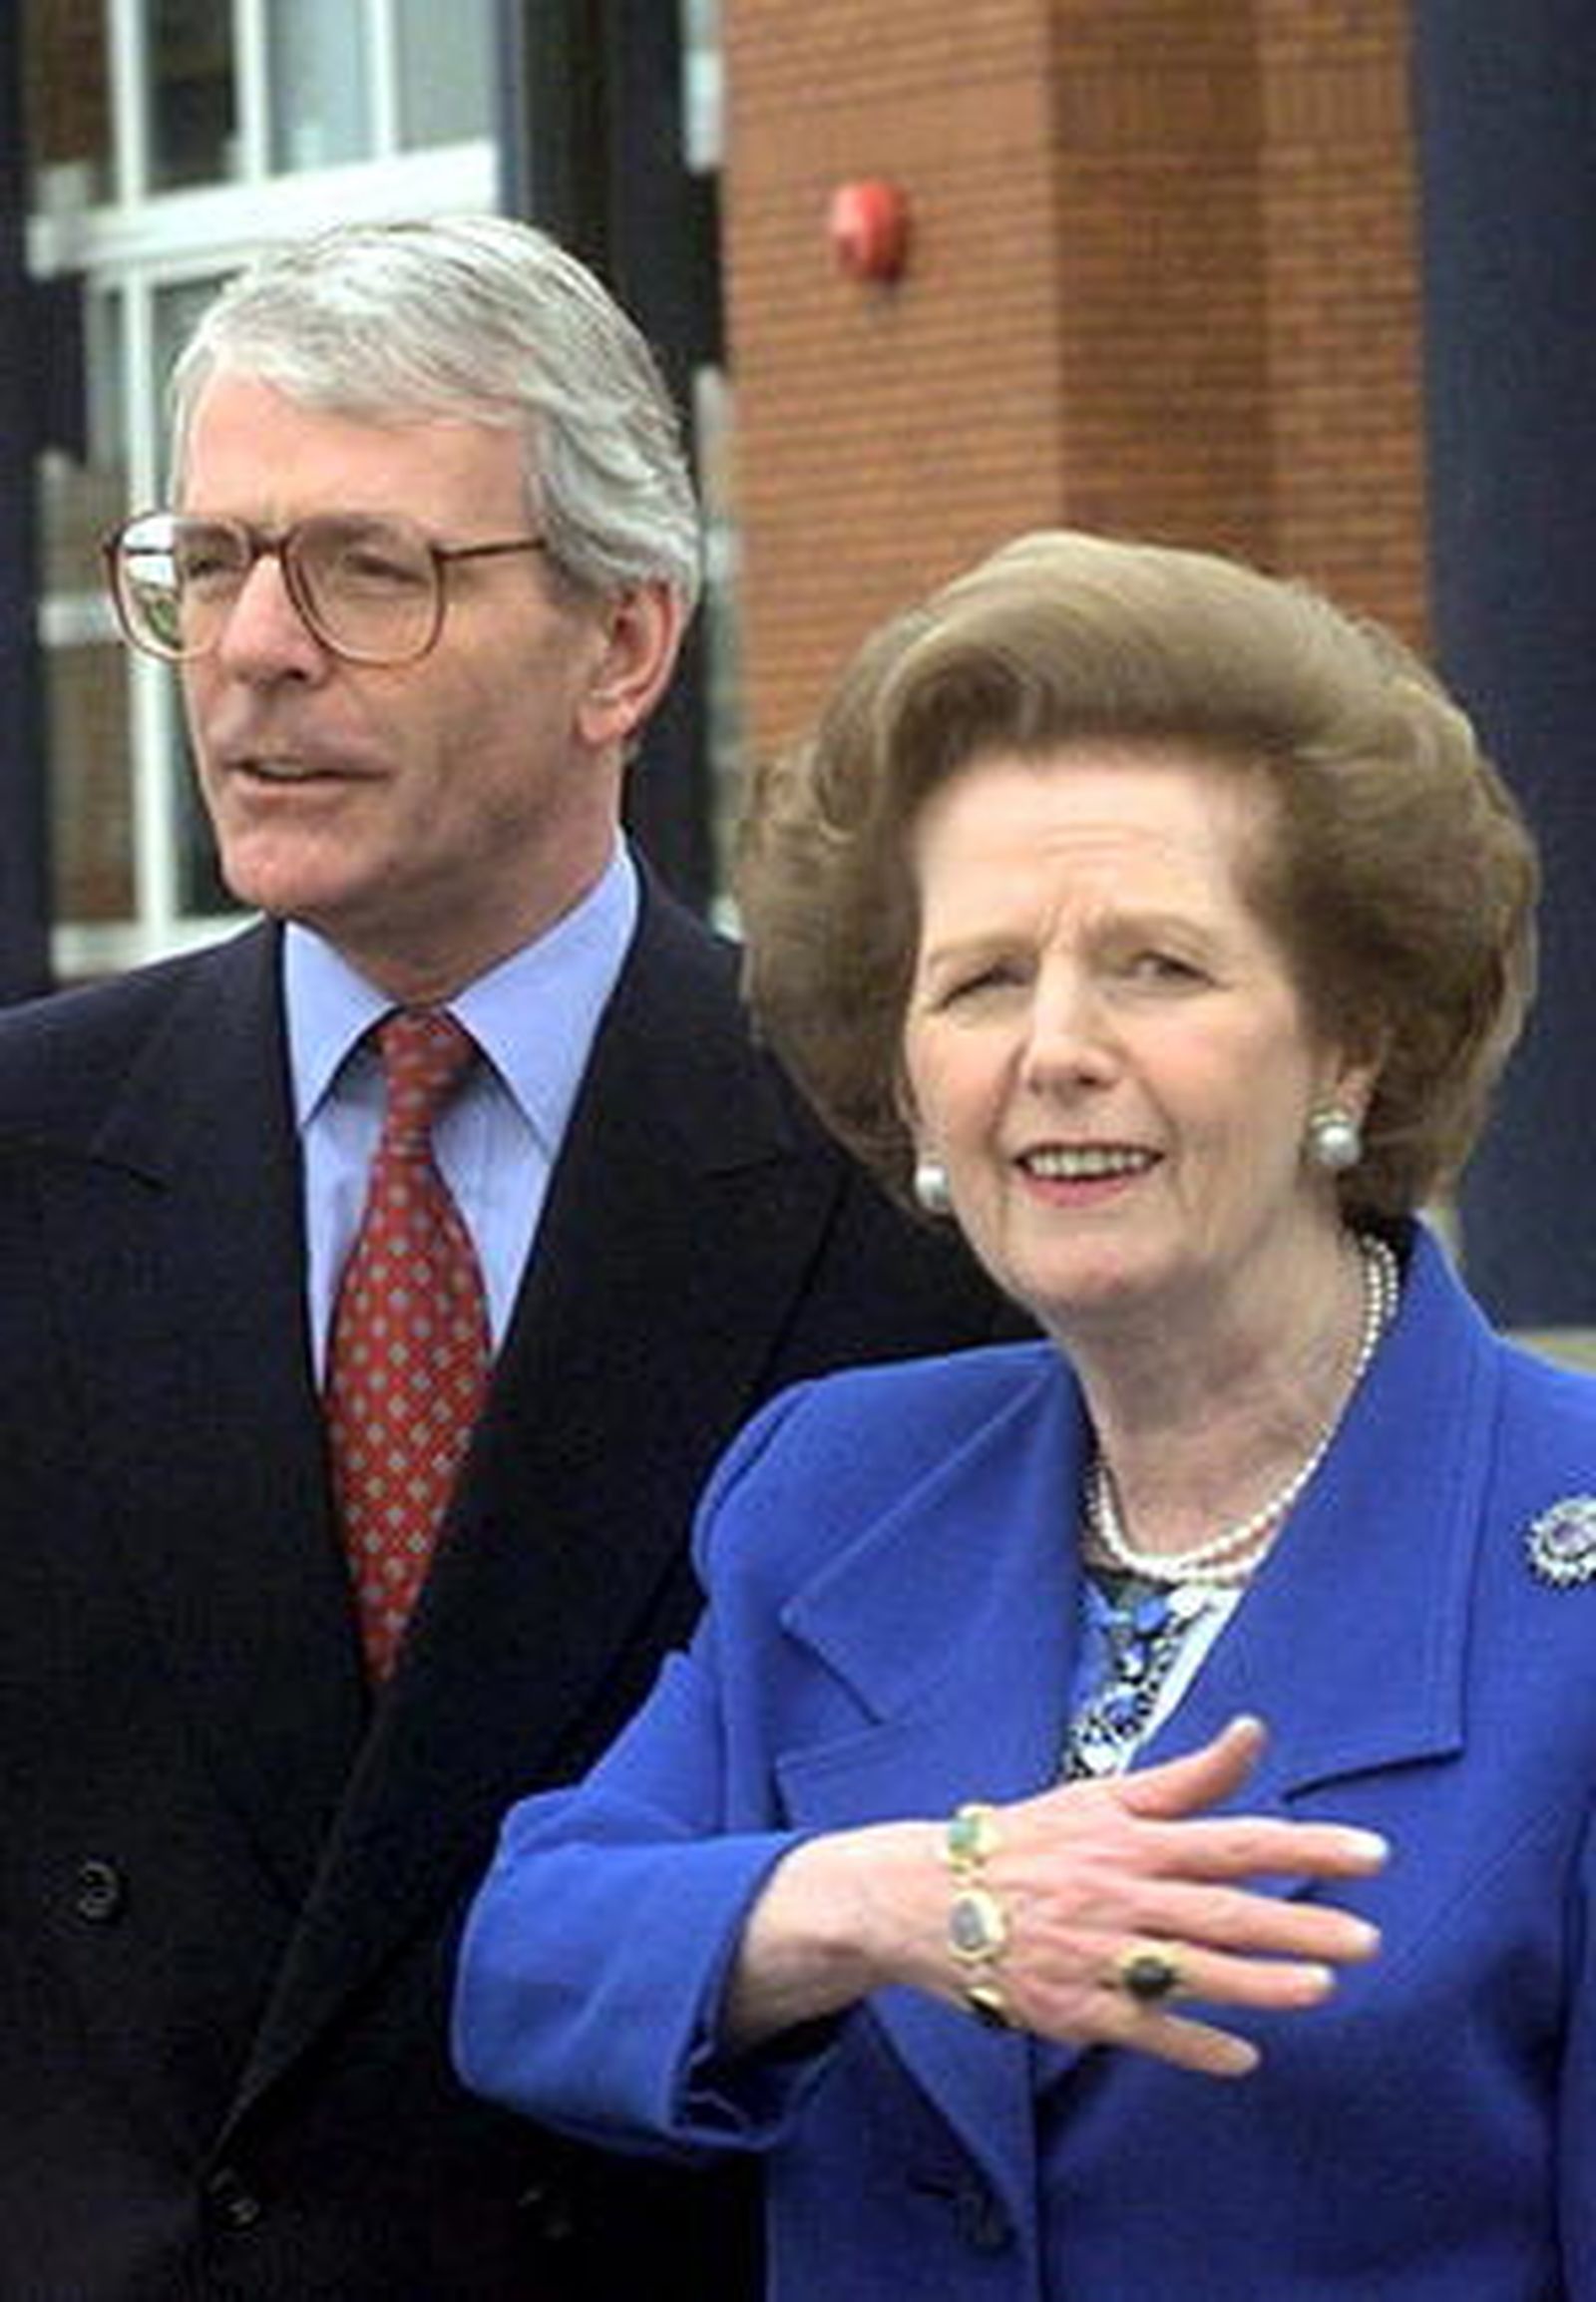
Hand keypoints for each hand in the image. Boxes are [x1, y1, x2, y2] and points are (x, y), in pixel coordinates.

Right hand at [960, 1714, 1385, 2072]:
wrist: (925, 1897)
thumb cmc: (1025, 1842)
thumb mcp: (1100, 1797)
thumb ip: (1185, 1778)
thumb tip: (1254, 1732)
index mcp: (1131, 1840)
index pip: (1235, 1840)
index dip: (1305, 1846)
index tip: (1372, 1855)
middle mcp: (1119, 1895)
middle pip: (1223, 1912)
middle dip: (1300, 1925)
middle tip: (1368, 1939)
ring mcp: (1095, 1955)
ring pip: (1191, 1973)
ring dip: (1258, 1984)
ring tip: (1322, 1989)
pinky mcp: (1071, 2008)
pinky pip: (1142, 2030)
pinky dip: (1192, 2045)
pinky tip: (1243, 2057)